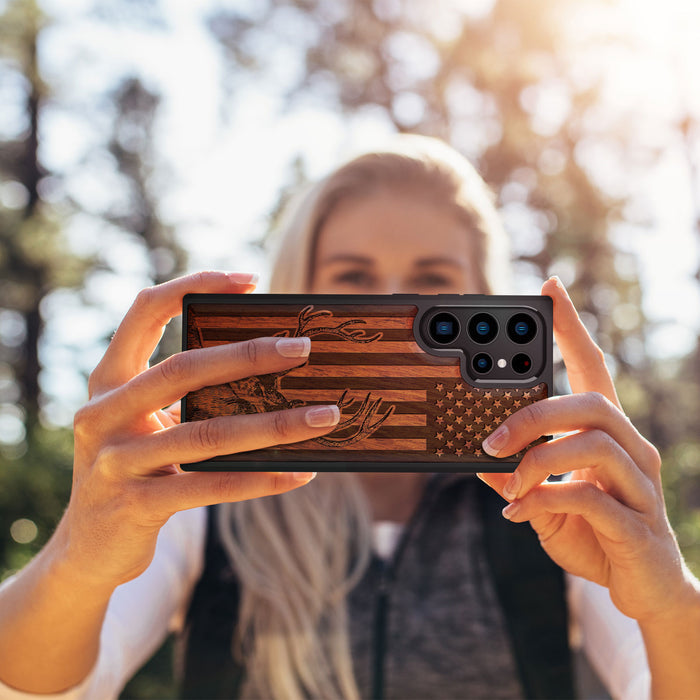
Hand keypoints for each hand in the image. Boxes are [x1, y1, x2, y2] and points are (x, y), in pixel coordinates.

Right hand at [55, 271, 339, 589]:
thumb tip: (269, 370)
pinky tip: (301, 473)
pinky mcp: (135, 505)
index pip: (145, 311)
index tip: (249, 280)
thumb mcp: (144, 424)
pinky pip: (211, 487)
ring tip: (325, 416)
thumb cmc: (133, 469)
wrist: (87, 548)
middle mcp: (104, 413)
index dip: (194, 285)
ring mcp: (116, 461)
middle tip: (303, 349)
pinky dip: (261, 479)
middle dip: (248, 355)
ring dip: (275, 425)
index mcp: (109, 380)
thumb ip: (184, 396)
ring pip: (207, 434)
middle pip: (182, 369)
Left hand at [478, 276, 694, 623]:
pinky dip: (547, 499)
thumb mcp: (544, 501)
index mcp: (607, 435)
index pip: (592, 368)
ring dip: (538, 459)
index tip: (550, 289)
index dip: (572, 328)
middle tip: (490, 440)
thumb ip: (517, 477)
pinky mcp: (637, 524)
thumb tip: (478, 459)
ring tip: (509, 483)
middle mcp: (631, 450)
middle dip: (534, 415)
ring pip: (593, 443)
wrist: (643, 590)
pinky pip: (590, 497)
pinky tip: (522, 513)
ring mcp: (639, 486)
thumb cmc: (594, 534)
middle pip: (590, 403)